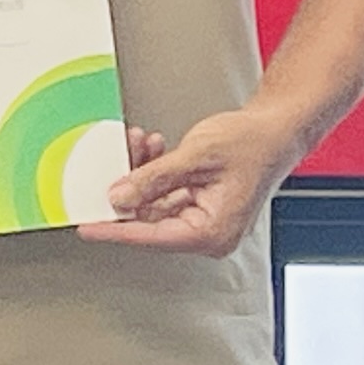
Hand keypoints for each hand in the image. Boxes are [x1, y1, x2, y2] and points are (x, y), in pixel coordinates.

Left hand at [81, 109, 296, 255]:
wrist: (277, 128)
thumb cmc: (253, 144)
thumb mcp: (196, 156)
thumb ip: (153, 178)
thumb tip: (118, 198)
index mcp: (211, 233)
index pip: (150, 236)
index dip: (113, 228)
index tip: (86, 225)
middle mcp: (207, 234)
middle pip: (149, 219)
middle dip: (130, 186)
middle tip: (111, 161)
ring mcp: (203, 219)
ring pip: (154, 204)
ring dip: (142, 173)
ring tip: (139, 143)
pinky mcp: (199, 205)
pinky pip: (165, 193)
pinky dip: (155, 172)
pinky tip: (152, 149)